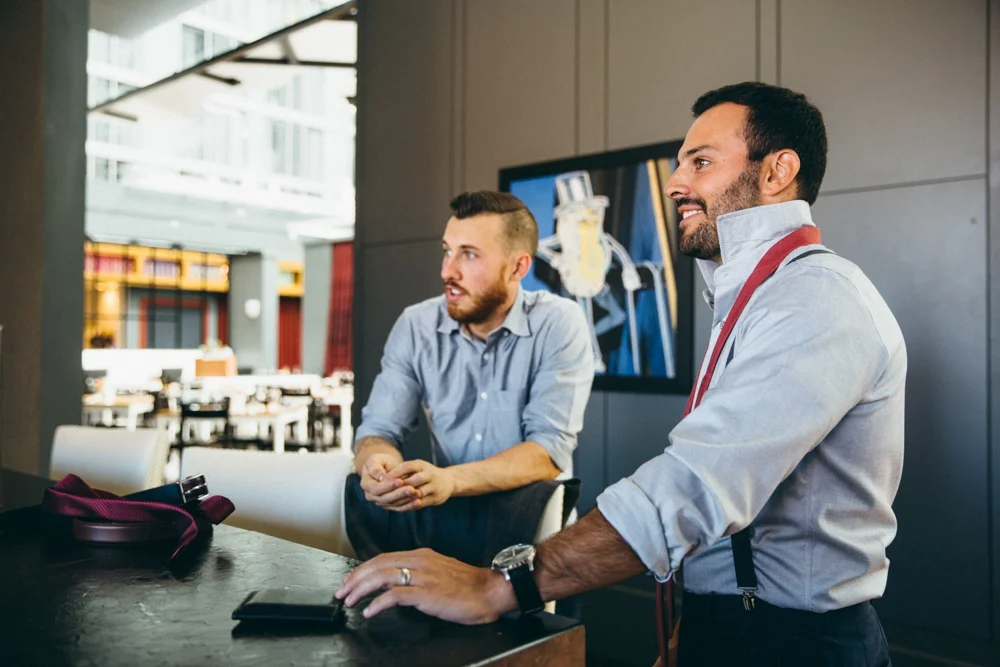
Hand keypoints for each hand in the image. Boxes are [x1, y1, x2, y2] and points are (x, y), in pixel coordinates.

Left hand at [335, 548, 515, 623]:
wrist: (490, 591)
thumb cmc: (467, 586)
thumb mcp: (439, 573)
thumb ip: (418, 574)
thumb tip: (396, 585)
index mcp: (421, 555)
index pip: (383, 558)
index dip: (363, 569)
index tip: (350, 580)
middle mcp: (419, 561)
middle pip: (378, 564)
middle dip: (355, 578)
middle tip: (341, 592)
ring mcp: (423, 576)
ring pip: (382, 576)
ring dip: (361, 588)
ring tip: (349, 601)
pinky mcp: (427, 593)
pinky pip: (395, 595)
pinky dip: (378, 602)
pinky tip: (369, 611)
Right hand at [359, 453, 419, 510]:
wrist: (385, 467)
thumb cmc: (380, 461)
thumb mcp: (376, 460)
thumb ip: (376, 468)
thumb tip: (381, 477)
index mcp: (366, 484)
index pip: (376, 488)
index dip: (388, 486)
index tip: (400, 481)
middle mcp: (371, 495)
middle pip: (385, 498)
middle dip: (399, 494)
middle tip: (412, 489)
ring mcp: (380, 502)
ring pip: (393, 504)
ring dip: (406, 501)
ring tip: (418, 494)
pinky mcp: (389, 505)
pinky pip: (399, 507)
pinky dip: (409, 506)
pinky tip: (418, 502)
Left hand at [386, 459, 455, 509]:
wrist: (449, 481)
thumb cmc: (426, 473)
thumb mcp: (417, 467)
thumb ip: (403, 471)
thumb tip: (383, 477)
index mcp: (422, 465)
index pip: (407, 466)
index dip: (395, 473)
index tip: (382, 479)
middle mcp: (430, 474)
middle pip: (413, 480)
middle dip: (398, 487)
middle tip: (384, 492)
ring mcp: (434, 486)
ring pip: (417, 493)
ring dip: (403, 498)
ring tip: (389, 501)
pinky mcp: (436, 498)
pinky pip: (420, 503)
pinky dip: (409, 505)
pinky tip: (399, 507)